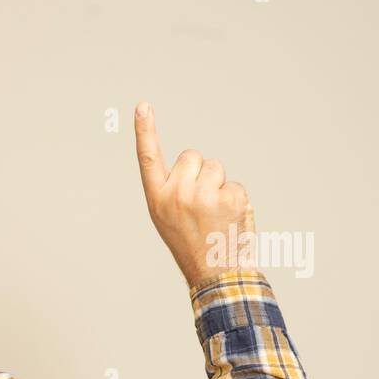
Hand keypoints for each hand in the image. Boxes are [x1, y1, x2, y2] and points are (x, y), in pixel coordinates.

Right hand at [133, 103, 254, 288]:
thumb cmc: (191, 244)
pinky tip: (229, 219)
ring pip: (215, 167)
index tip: (143, 106)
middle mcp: (176, 194)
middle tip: (200, 205)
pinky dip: (235, 199)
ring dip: (219, 185)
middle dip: (200, 172)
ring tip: (215, 214)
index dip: (145, 130)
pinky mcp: (228, 196)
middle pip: (192, 156)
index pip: (148, 158)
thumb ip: (173, 189)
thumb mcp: (168, 218)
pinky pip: (234, 183)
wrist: (215, 273)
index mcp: (157, 199)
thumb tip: (194, 164)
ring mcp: (203, 194)